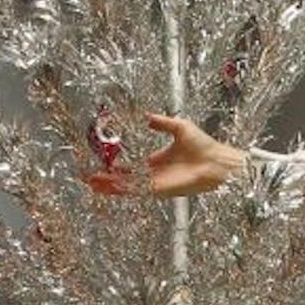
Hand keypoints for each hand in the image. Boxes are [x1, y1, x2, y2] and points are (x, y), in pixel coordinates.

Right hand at [87, 113, 244, 197]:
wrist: (216, 162)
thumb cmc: (203, 145)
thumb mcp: (178, 127)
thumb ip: (160, 122)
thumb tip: (146, 114)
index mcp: (158, 161)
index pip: (132, 166)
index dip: (116, 166)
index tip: (102, 162)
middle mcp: (154, 174)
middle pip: (125, 179)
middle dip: (107, 179)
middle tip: (88, 178)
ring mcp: (155, 183)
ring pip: (127, 187)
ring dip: (109, 186)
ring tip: (91, 184)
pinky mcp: (159, 189)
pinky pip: (136, 190)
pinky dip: (121, 189)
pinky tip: (108, 187)